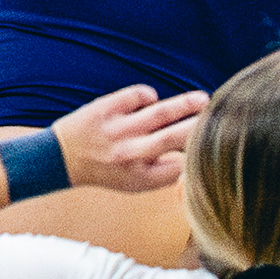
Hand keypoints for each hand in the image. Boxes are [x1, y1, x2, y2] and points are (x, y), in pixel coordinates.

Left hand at [53, 84, 208, 189]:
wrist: (62, 158)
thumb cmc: (107, 169)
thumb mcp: (135, 183)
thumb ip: (164, 173)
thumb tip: (195, 157)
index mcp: (140, 178)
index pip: (180, 166)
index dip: (197, 153)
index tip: (211, 143)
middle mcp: (129, 155)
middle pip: (174, 138)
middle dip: (198, 126)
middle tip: (217, 117)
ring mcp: (117, 130)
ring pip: (160, 112)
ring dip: (185, 104)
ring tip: (203, 99)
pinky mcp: (106, 108)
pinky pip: (139, 95)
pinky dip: (149, 96)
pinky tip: (150, 101)